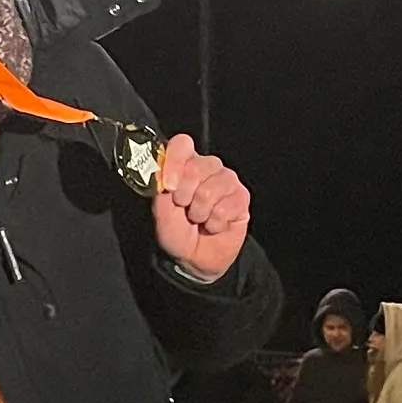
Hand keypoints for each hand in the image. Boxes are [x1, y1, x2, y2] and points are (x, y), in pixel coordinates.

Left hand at [150, 134, 249, 278]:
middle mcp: (207, 167)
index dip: (175, 161)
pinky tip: (213, 224)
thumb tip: (164, 171)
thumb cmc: (177, 231)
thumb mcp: (160, 210)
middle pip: (197, 167)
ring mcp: (226, 180)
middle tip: (184, 208)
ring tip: (199, 218)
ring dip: (200, 212)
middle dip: (185, 195)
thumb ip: (161, 187)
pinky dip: (215, 222)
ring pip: (211, 189)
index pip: (182, 144)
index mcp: (184, 164)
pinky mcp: (241, 197)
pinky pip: (225, 207)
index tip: (169, 185)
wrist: (194, 258)